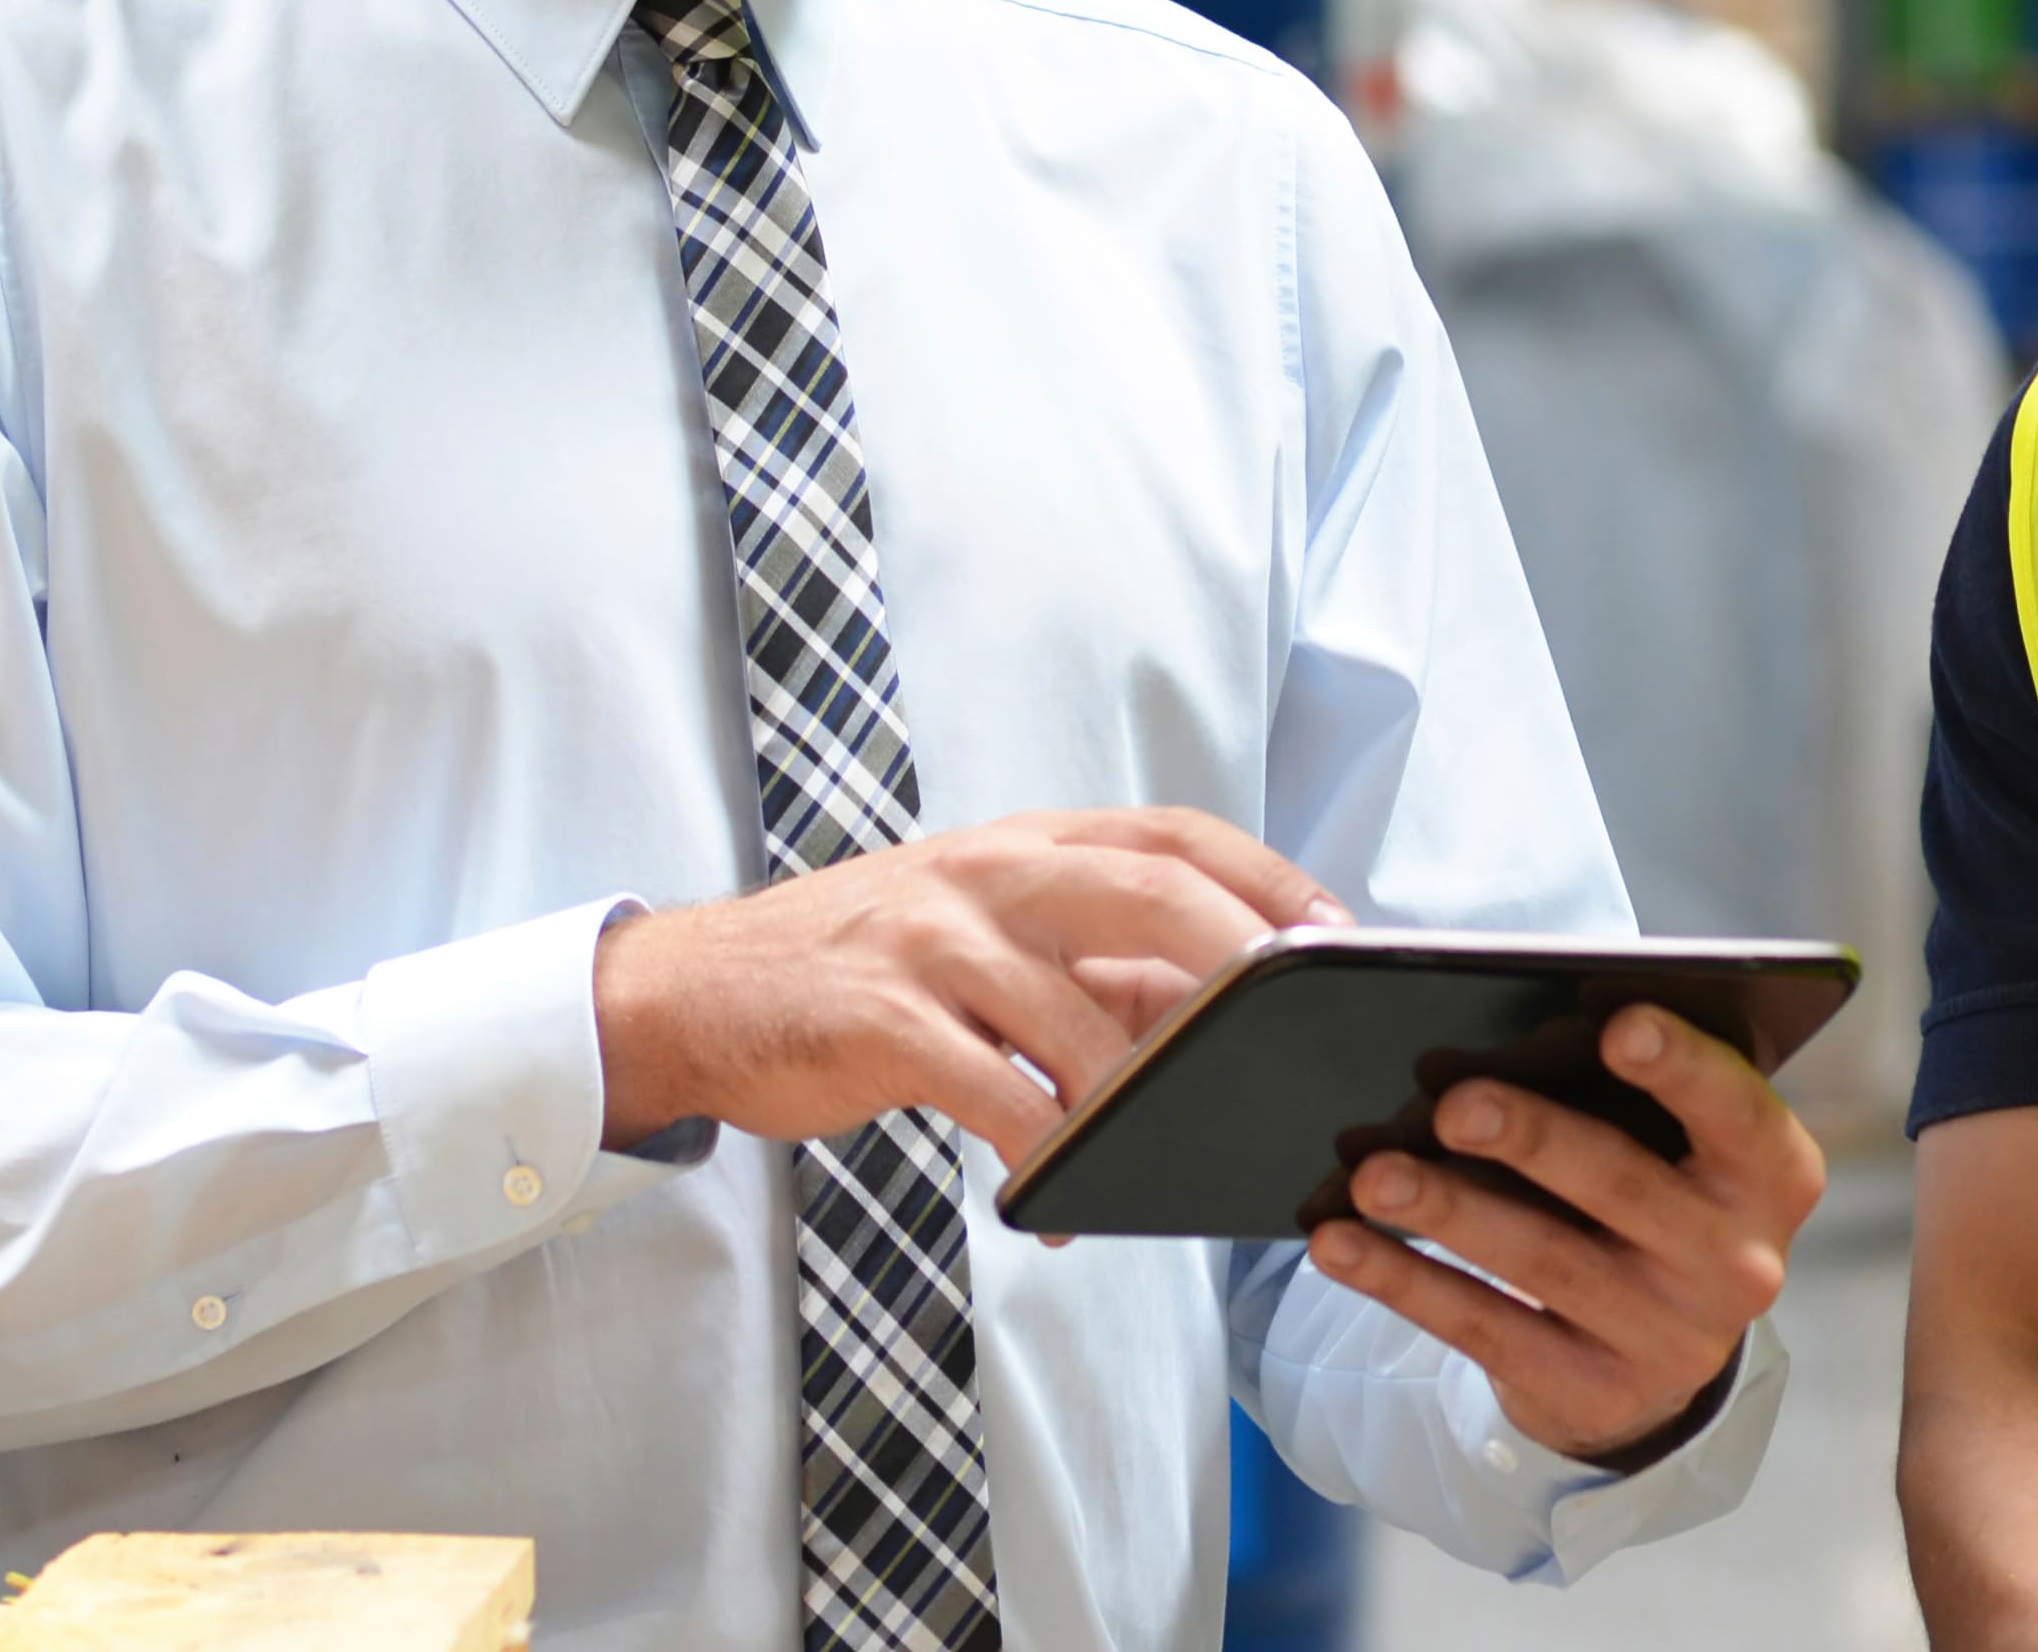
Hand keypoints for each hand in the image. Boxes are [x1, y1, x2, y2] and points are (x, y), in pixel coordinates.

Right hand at [596, 808, 1336, 1160]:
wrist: (700, 992)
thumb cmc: (863, 966)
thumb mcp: (980, 932)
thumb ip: (1085, 959)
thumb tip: (1213, 1013)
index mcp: (1026, 844)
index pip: (1172, 834)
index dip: (1265, 875)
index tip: (1336, 929)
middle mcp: (988, 874)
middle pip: (1150, 893)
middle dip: (1242, 956)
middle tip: (1298, 1025)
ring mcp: (935, 942)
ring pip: (1078, 1017)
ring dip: (1134, 1098)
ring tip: (1162, 1152)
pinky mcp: (884, 1019)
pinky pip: (992, 1097)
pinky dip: (1037, 1156)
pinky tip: (1050, 1204)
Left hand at [1303, 1005, 1826, 1468]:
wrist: (1661, 1351)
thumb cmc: (1657, 1191)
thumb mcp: (1678, 1145)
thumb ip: (1628, 1092)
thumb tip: (1498, 1045)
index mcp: (1771, 1174)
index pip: (1737, 1111)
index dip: (1681, 1067)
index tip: (1618, 1023)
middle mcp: (1737, 1261)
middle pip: (1621, 1185)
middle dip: (1532, 1138)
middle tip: (1453, 1103)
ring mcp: (1666, 1337)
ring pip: (1540, 1260)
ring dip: (1448, 1212)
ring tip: (1373, 1174)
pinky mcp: (1591, 1391)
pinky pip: (1484, 1326)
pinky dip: (1404, 1281)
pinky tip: (1343, 1245)